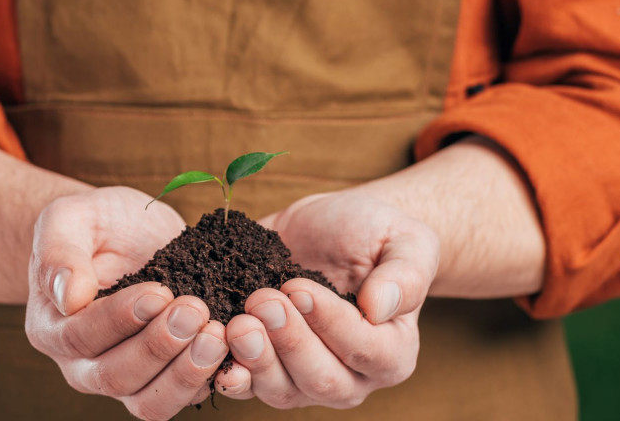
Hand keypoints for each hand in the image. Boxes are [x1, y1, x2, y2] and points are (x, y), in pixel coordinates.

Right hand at [25, 186, 230, 420]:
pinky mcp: (164, 379)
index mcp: (52, 328)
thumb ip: (60, 253)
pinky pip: (183, 398)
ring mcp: (125, 379)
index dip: (119, 319)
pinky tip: (234, 352)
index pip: (80, 336)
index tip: (158, 291)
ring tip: (216, 335)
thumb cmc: (94, 224)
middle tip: (194, 310)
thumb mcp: (69, 219)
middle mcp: (82, 365)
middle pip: (115, 377)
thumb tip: (68, 296)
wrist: (127, 234)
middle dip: (158, 347)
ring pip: (149, 402)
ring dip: (185, 373)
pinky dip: (210, 381)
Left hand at [214, 191, 438, 408]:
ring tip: (239, 322)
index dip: (331, 324)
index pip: (366, 352)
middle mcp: (351, 376)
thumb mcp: (405, 240)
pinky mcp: (264, 365)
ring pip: (281, 390)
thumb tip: (382, 306)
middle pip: (322, 381)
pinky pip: (244, 383)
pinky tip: (214, 345)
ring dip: (256, 360)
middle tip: (263, 301)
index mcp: (392, 351)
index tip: (299, 287)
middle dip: (289, 343)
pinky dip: (227, 370)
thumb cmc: (375, 234)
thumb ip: (405, 274)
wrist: (330, 229)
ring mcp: (303, 376)